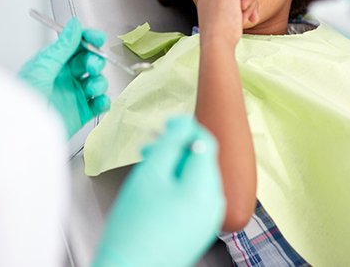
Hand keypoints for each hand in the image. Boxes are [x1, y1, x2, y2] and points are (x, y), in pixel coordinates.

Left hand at [18, 17, 109, 137]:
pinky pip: (99, 103)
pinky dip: (104, 101)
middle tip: (92, 67)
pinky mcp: (81, 113)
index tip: (98, 38)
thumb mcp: (43, 67)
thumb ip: (62, 47)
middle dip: (95, 61)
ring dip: (100, 81)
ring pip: (97, 81)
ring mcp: (73, 95)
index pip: (75, 45)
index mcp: (53, 63)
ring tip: (92, 87)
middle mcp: (64, 77)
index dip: (88, 39)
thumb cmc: (23, 100)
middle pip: (89, 62)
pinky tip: (99, 101)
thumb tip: (74, 25)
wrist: (21, 133)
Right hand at [92, 116, 225, 266]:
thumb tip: (186, 122)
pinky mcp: (198, 228)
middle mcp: (214, 204)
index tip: (166, 124)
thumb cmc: (134, 227)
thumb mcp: (151, 173)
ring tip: (148, 167)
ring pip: (194, 177)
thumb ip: (171, 142)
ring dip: (173, 166)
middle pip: (200, 160)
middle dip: (175, 149)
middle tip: (150, 147)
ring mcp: (208, 218)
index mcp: (206, 188)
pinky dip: (176, 184)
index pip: (206, 141)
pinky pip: (193, 195)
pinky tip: (155, 188)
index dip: (185, 127)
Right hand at [197, 0, 257, 46]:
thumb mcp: (224, 18)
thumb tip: (249, 2)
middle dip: (248, 0)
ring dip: (250, 4)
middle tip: (246, 17)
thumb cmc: (220, 35)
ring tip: (239, 16)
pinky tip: (241, 10)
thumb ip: (232, 6)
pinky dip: (251, 0)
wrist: (216, 39)